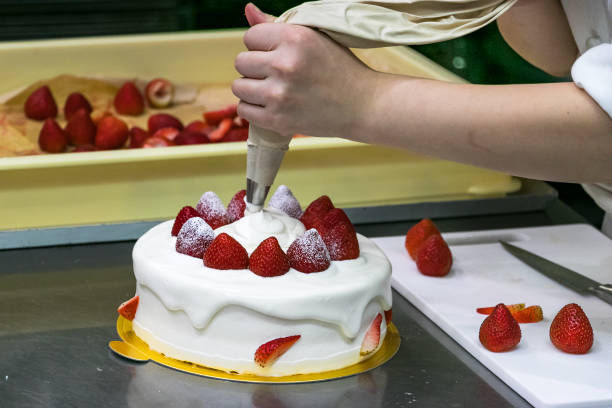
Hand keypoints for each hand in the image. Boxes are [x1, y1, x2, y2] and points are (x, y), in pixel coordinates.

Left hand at [232, 3, 376, 137]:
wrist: (364, 106)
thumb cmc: (340, 69)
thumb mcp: (314, 38)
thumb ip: (277, 25)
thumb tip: (248, 9)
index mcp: (295, 38)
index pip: (250, 36)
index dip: (262, 46)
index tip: (278, 55)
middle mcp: (285, 64)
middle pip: (241, 62)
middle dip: (255, 67)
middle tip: (277, 75)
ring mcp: (279, 94)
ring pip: (239, 87)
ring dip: (251, 89)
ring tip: (273, 90)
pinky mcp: (277, 119)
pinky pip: (244, 110)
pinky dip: (254, 108)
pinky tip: (272, 105)